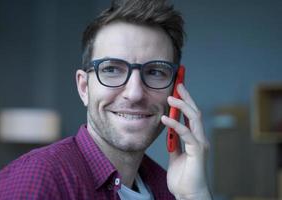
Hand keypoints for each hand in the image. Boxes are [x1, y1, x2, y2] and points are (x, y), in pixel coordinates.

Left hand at [161, 84, 211, 199]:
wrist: (188, 194)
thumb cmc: (183, 177)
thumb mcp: (175, 154)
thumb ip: (175, 142)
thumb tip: (169, 129)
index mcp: (194, 138)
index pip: (191, 114)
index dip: (186, 100)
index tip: (178, 88)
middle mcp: (200, 138)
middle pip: (195, 111)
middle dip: (187, 96)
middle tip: (178, 83)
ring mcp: (200, 144)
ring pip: (194, 119)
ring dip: (183, 106)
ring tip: (170, 98)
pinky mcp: (197, 152)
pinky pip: (186, 134)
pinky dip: (175, 125)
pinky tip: (165, 119)